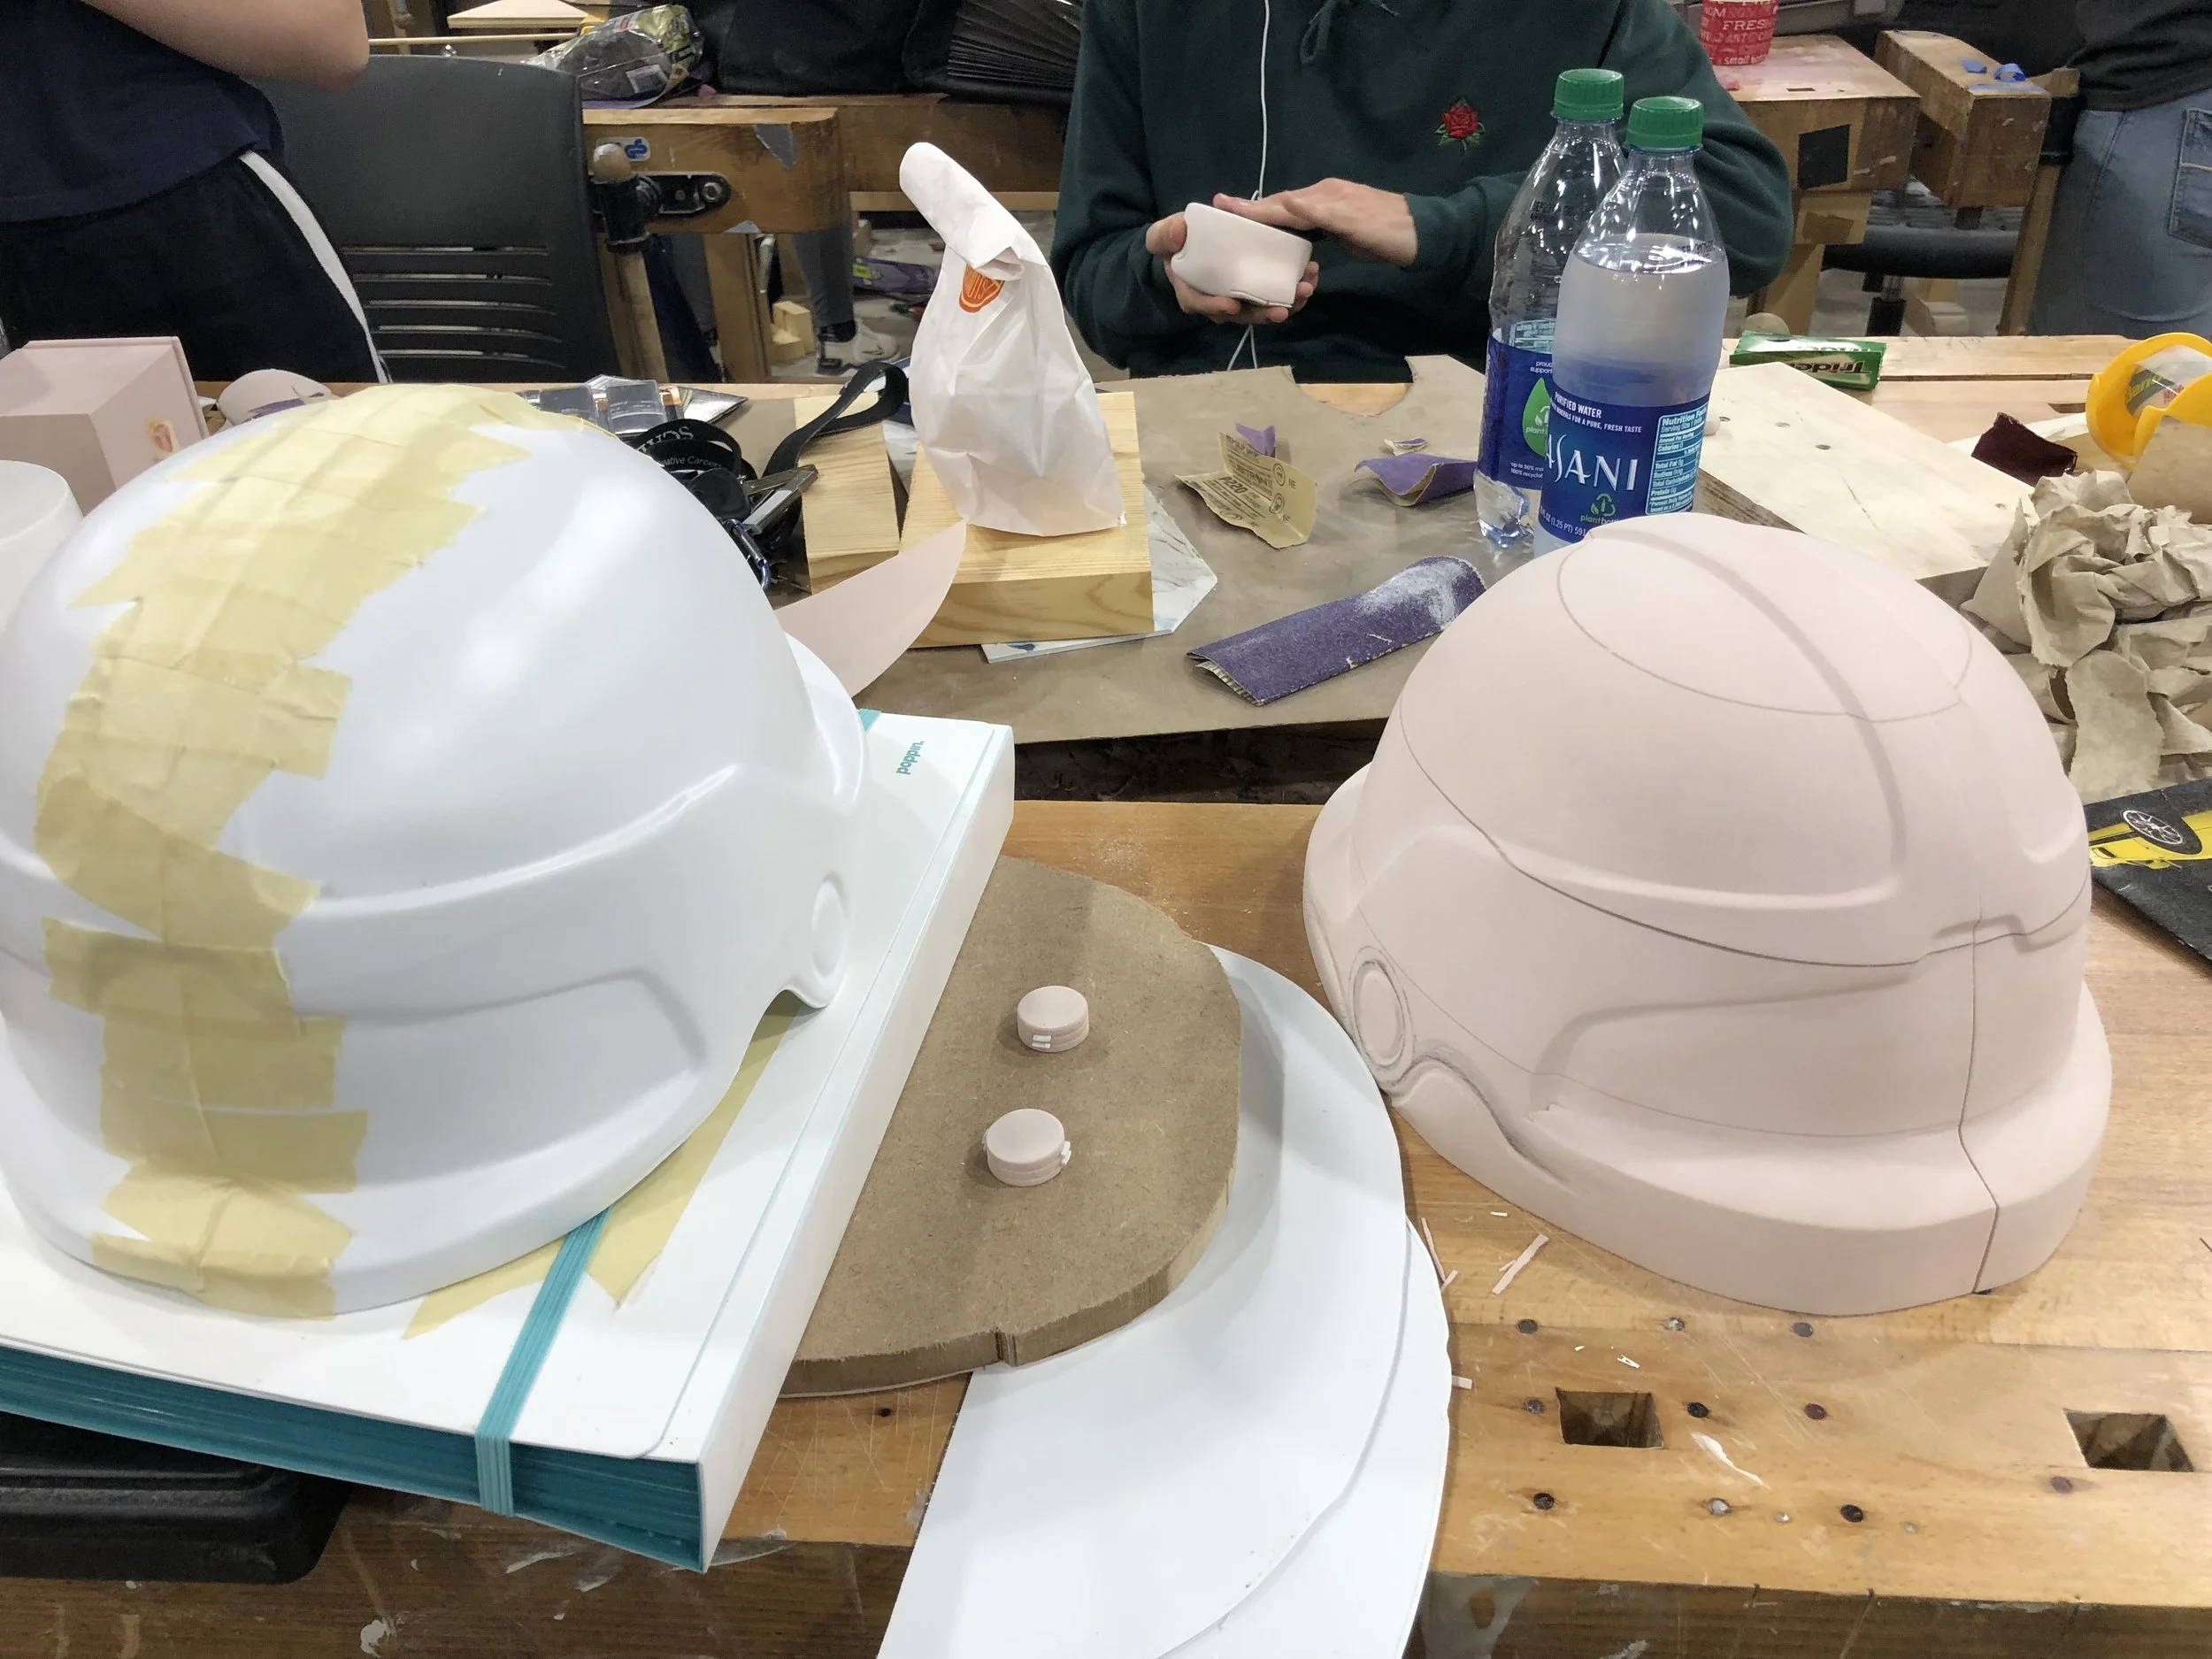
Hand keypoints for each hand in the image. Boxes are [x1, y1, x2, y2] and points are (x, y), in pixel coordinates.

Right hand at [1145, 213, 1319, 325]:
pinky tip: (1309, 281)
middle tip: (1282, 309)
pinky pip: (1274, 298)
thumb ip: (1167, 235)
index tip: (1233, 304)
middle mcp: (1217, 303)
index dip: (1216, 307)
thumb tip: (1179, 230)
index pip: (1202, 304)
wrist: (1191, 242)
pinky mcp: (1255, 291)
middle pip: (1239, 316)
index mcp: (1193, 294)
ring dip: (1285, 305)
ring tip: (1304, 292)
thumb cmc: (1176, 241)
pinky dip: (1292, 293)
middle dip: (1262, 313)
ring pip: (1261, 310)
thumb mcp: (1164, 235)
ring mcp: (1238, 300)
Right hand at [1214, 181, 1418, 267]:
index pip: (1278, 203)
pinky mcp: (1340, 224)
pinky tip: (1282, 237)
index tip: (1220, 206)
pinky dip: (1288, 229)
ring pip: (1292, 215)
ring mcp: (1333, 210)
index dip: (1250, 207)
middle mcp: (1323, 197)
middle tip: (1223, 216)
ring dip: (1268, 221)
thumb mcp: (1351, 222)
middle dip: (1253, 212)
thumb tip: (1282, 203)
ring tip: (1243, 228)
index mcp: (1322, 196)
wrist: (1425, 236)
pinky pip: (1305, 225)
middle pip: (1281, 206)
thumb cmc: (1388, 232)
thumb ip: (1315, 213)